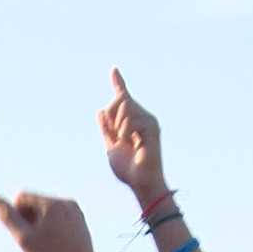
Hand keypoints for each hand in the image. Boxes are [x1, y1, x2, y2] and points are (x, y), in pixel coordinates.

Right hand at [0, 192, 95, 251]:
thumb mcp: (24, 238)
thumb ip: (9, 217)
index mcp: (54, 203)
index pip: (23, 197)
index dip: (16, 215)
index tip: (23, 234)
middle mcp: (67, 203)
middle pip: (36, 203)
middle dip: (29, 219)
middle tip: (34, 242)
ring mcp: (76, 212)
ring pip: (48, 211)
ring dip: (40, 224)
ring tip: (45, 245)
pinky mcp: (81, 222)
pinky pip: (59, 218)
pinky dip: (52, 228)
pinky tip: (55, 245)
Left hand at [97, 67, 166, 201]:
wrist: (140, 181)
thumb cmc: (128, 168)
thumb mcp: (111, 146)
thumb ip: (106, 129)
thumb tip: (100, 111)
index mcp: (131, 121)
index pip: (124, 98)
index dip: (119, 83)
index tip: (113, 70)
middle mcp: (142, 117)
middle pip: (119, 100)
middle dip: (111, 117)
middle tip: (116, 137)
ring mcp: (148, 120)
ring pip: (124, 107)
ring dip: (118, 127)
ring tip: (126, 142)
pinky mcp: (152, 127)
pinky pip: (130, 119)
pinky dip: (124, 131)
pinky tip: (131, 142)